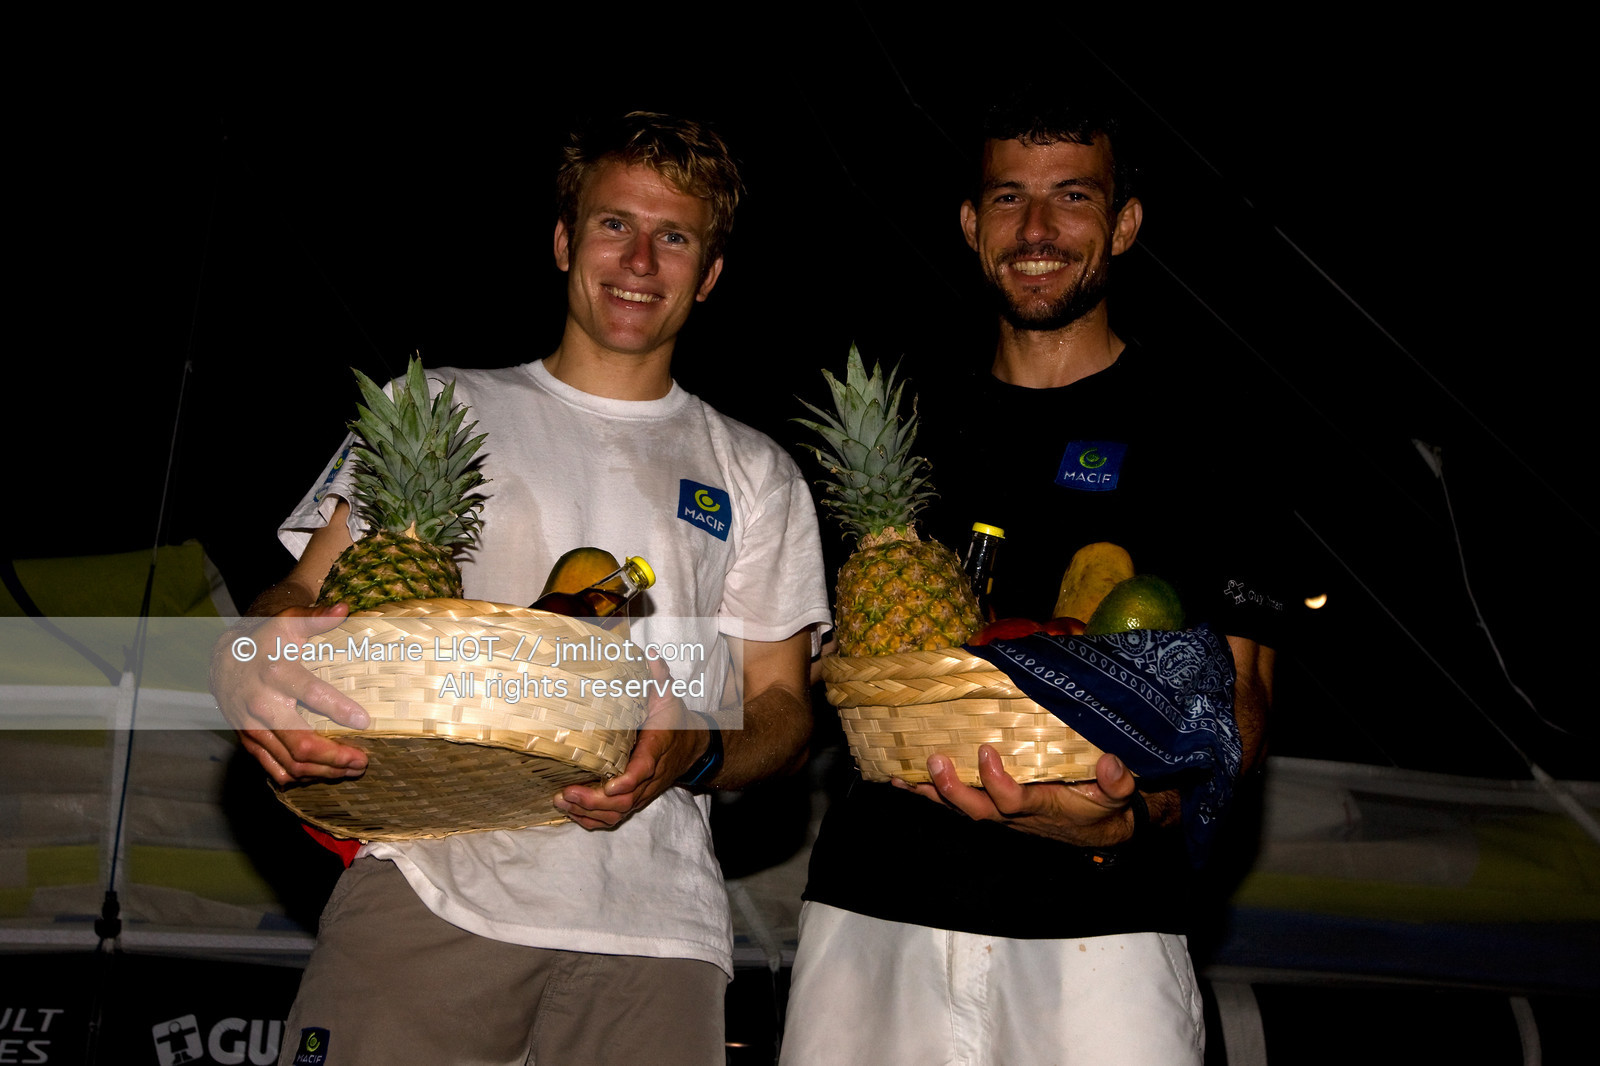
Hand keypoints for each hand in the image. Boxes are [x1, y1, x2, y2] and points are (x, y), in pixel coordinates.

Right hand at [210, 605, 371, 784]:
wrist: (223, 659)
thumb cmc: (266, 640)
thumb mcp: (289, 621)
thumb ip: (317, 617)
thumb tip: (345, 609)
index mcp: (277, 673)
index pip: (311, 693)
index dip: (339, 709)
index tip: (364, 721)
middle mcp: (262, 704)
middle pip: (301, 743)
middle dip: (336, 757)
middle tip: (363, 761)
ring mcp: (252, 728)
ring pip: (290, 763)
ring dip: (324, 772)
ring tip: (351, 770)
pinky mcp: (248, 742)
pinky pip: (273, 769)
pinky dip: (300, 777)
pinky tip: (322, 774)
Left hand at [554, 657, 705, 830]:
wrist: (692, 747)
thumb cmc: (674, 721)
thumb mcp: (669, 696)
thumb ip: (658, 679)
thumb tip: (649, 656)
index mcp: (657, 748)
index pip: (645, 769)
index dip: (629, 780)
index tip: (610, 785)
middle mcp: (650, 776)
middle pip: (625, 798)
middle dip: (595, 800)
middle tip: (567, 791)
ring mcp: (643, 791)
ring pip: (618, 812)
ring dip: (589, 812)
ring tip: (562, 801)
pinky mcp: (634, 799)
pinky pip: (615, 818)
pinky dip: (593, 820)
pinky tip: (571, 811)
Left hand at [896, 747, 1138, 846]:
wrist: (1099, 830)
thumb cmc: (1102, 806)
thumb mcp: (1117, 795)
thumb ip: (1116, 781)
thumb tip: (1111, 762)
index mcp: (1043, 806)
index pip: (1014, 799)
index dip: (997, 781)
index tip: (985, 752)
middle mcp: (1015, 815)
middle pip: (977, 810)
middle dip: (952, 789)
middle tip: (934, 762)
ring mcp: (1000, 815)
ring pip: (960, 810)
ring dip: (930, 794)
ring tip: (901, 776)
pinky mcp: (991, 810)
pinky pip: (956, 806)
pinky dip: (928, 795)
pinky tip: (901, 781)